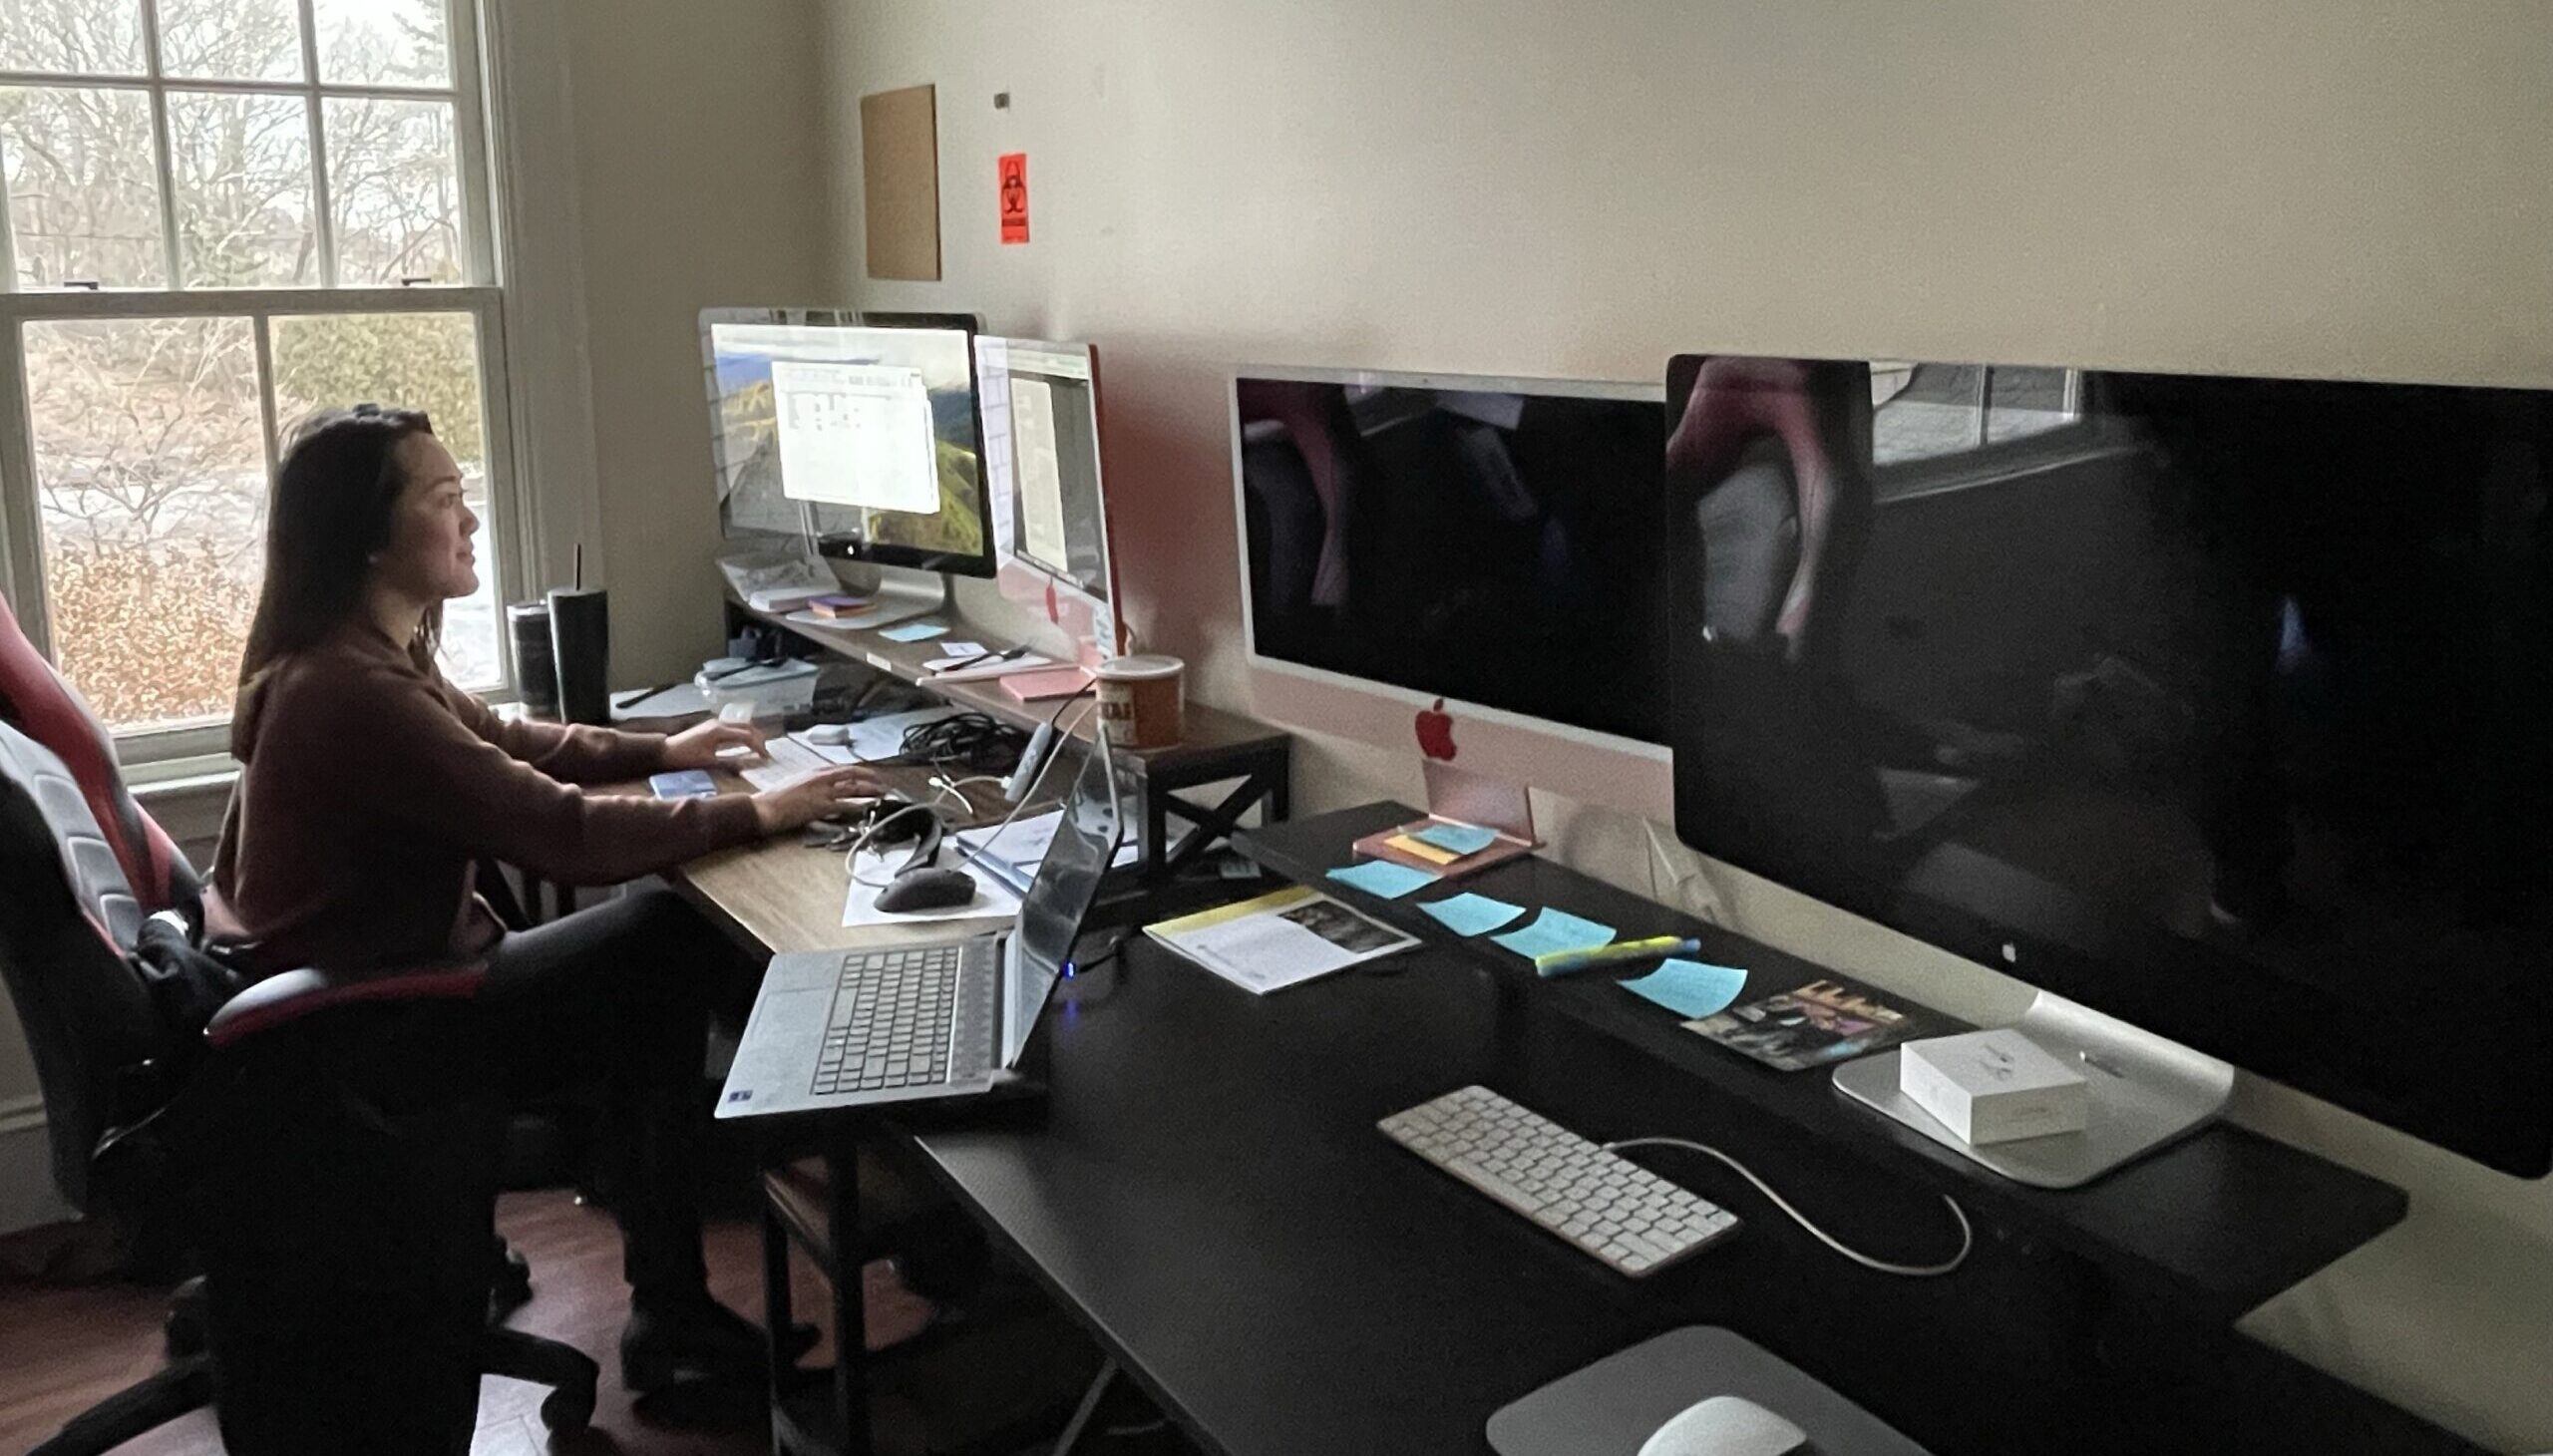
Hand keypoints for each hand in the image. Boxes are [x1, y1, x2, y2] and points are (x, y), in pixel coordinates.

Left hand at [663, 719, 764, 769]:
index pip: (746, 736)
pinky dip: (743, 734)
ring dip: (752, 735)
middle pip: (747, 727)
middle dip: (759, 739)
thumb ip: (729, 763)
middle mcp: (719, 723)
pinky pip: (733, 727)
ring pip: (740, 725)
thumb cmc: (685, 758)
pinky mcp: (712, 727)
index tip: (767, 758)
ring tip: (759, 748)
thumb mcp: (708, 763)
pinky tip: (745, 743)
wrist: (665, 751)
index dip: (759, 747)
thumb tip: (748, 766)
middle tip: (766, 753)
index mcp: (719, 731)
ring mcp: (715, 723)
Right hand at [752, 766, 888, 834]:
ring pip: (852, 788)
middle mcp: (820, 778)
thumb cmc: (775, 798)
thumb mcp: (796, 783)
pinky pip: (845, 805)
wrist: (764, 808)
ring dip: (870, 791)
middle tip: (883, 785)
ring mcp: (822, 792)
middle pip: (852, 775)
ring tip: (882, 794)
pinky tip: (868, 806)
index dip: (861, 771)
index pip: (844, 768)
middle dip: (871, 779)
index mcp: (814, 772)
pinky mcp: (820, 806)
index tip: (872, 775)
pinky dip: (858, 805)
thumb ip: (812, 783)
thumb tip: (825, 787)